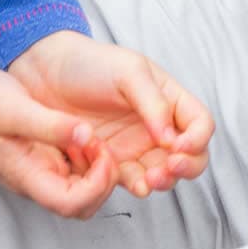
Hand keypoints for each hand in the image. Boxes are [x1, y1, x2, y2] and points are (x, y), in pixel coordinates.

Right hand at [0, 62, 116, 218]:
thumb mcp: (15, 108)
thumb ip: (50, 125)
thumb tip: (86, 135)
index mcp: (27, 176)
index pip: (70, 204)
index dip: (96, 185)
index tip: (99, 150)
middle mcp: (35, 180)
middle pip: (81, 205)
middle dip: (103, 180)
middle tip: (101, 144)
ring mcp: (38, 171)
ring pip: (81, 190)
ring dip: (96, 170)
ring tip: (91, 137)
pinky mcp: (41, 158)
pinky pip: (73, 171)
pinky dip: (87, 158)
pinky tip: (82, 133)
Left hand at [10, 31, 212, 198]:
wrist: (47, 72)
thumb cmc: (91, 63)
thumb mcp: (128, 71)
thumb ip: (154, 103)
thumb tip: (171, 138)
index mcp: (170, 100)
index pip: (200, 125)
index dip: (198, 139)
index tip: (179, 145)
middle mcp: (159, 127)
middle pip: (191, 156)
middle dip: (187, 167)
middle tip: (168, 167)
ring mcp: (136, 147)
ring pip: (165, 174)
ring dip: (163, 181)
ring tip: (149, 179)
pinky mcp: (113, 163)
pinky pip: (133, 181)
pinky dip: (137, 186)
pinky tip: (131, 183)